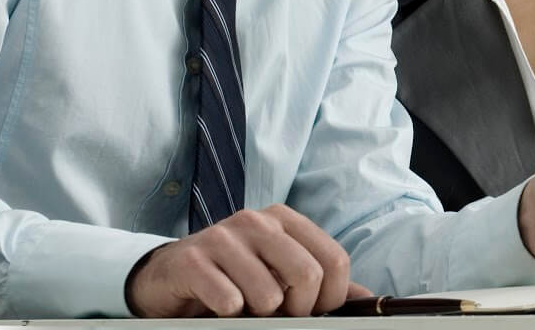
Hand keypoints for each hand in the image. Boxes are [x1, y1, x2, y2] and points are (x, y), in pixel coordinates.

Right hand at [125, 204, 373, 316]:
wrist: (167, 277)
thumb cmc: (232, 277)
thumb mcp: (279, 274)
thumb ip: (323, 283)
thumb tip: (367, 298)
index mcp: (284, 220)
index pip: (334, 260)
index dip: (330, 298)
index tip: (311, 311)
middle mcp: (257, 221)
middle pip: (307, 276)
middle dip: (297, 311)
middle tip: (275, 314)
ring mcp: (224, 237)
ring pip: (268, 296)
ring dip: (257, 316)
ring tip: (242, 307)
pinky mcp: (193, 260)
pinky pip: (229, 302)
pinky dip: (228, 315)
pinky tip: (216, 306)